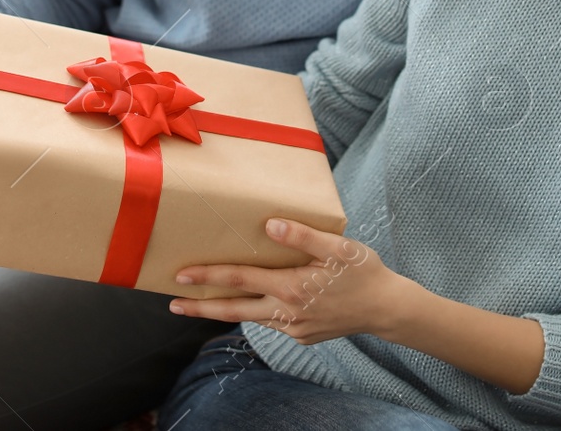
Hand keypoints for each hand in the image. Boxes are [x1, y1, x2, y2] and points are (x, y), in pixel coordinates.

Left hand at [168, 218, 410, 344]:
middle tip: (173, 303)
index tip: (182, 275)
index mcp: (292, 287)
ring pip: (250, 318)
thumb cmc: (364, 272)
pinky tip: (249, 304)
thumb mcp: (338, 247)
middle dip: (201, 306)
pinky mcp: (303, 336)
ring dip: (223, 310)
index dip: (209, 275)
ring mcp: (294, 328)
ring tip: (200, 304)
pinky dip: (254, 314)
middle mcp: (287, 312)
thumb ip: (303, 235)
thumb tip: (269, 225)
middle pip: (234, 309)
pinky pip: (271, 323)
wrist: (387, 309)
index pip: (240, 279)